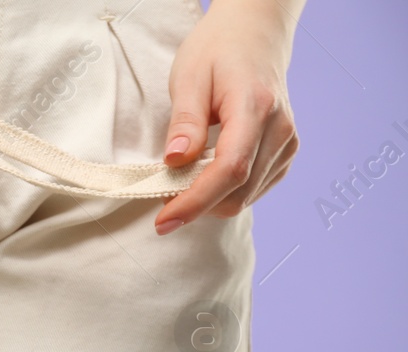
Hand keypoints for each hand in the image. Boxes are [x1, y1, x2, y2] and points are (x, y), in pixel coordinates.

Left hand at [154, 0, 301, 234]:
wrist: (255, 34)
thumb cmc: (218, 50)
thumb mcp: (190, 78)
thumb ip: (185, 122)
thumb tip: (175, 162)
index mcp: (255, 107)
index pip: (229, 170)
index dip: (195, 202)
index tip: (163, 221)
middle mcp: (280, 129)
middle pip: (238, 191)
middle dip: (196, 206)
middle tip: (161, 197)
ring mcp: (288, 142)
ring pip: (246, 196)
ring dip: (209, 201)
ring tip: (180, 183)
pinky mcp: (286, 152)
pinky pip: (254, 188)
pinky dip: (226, 193)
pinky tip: (205, 178)